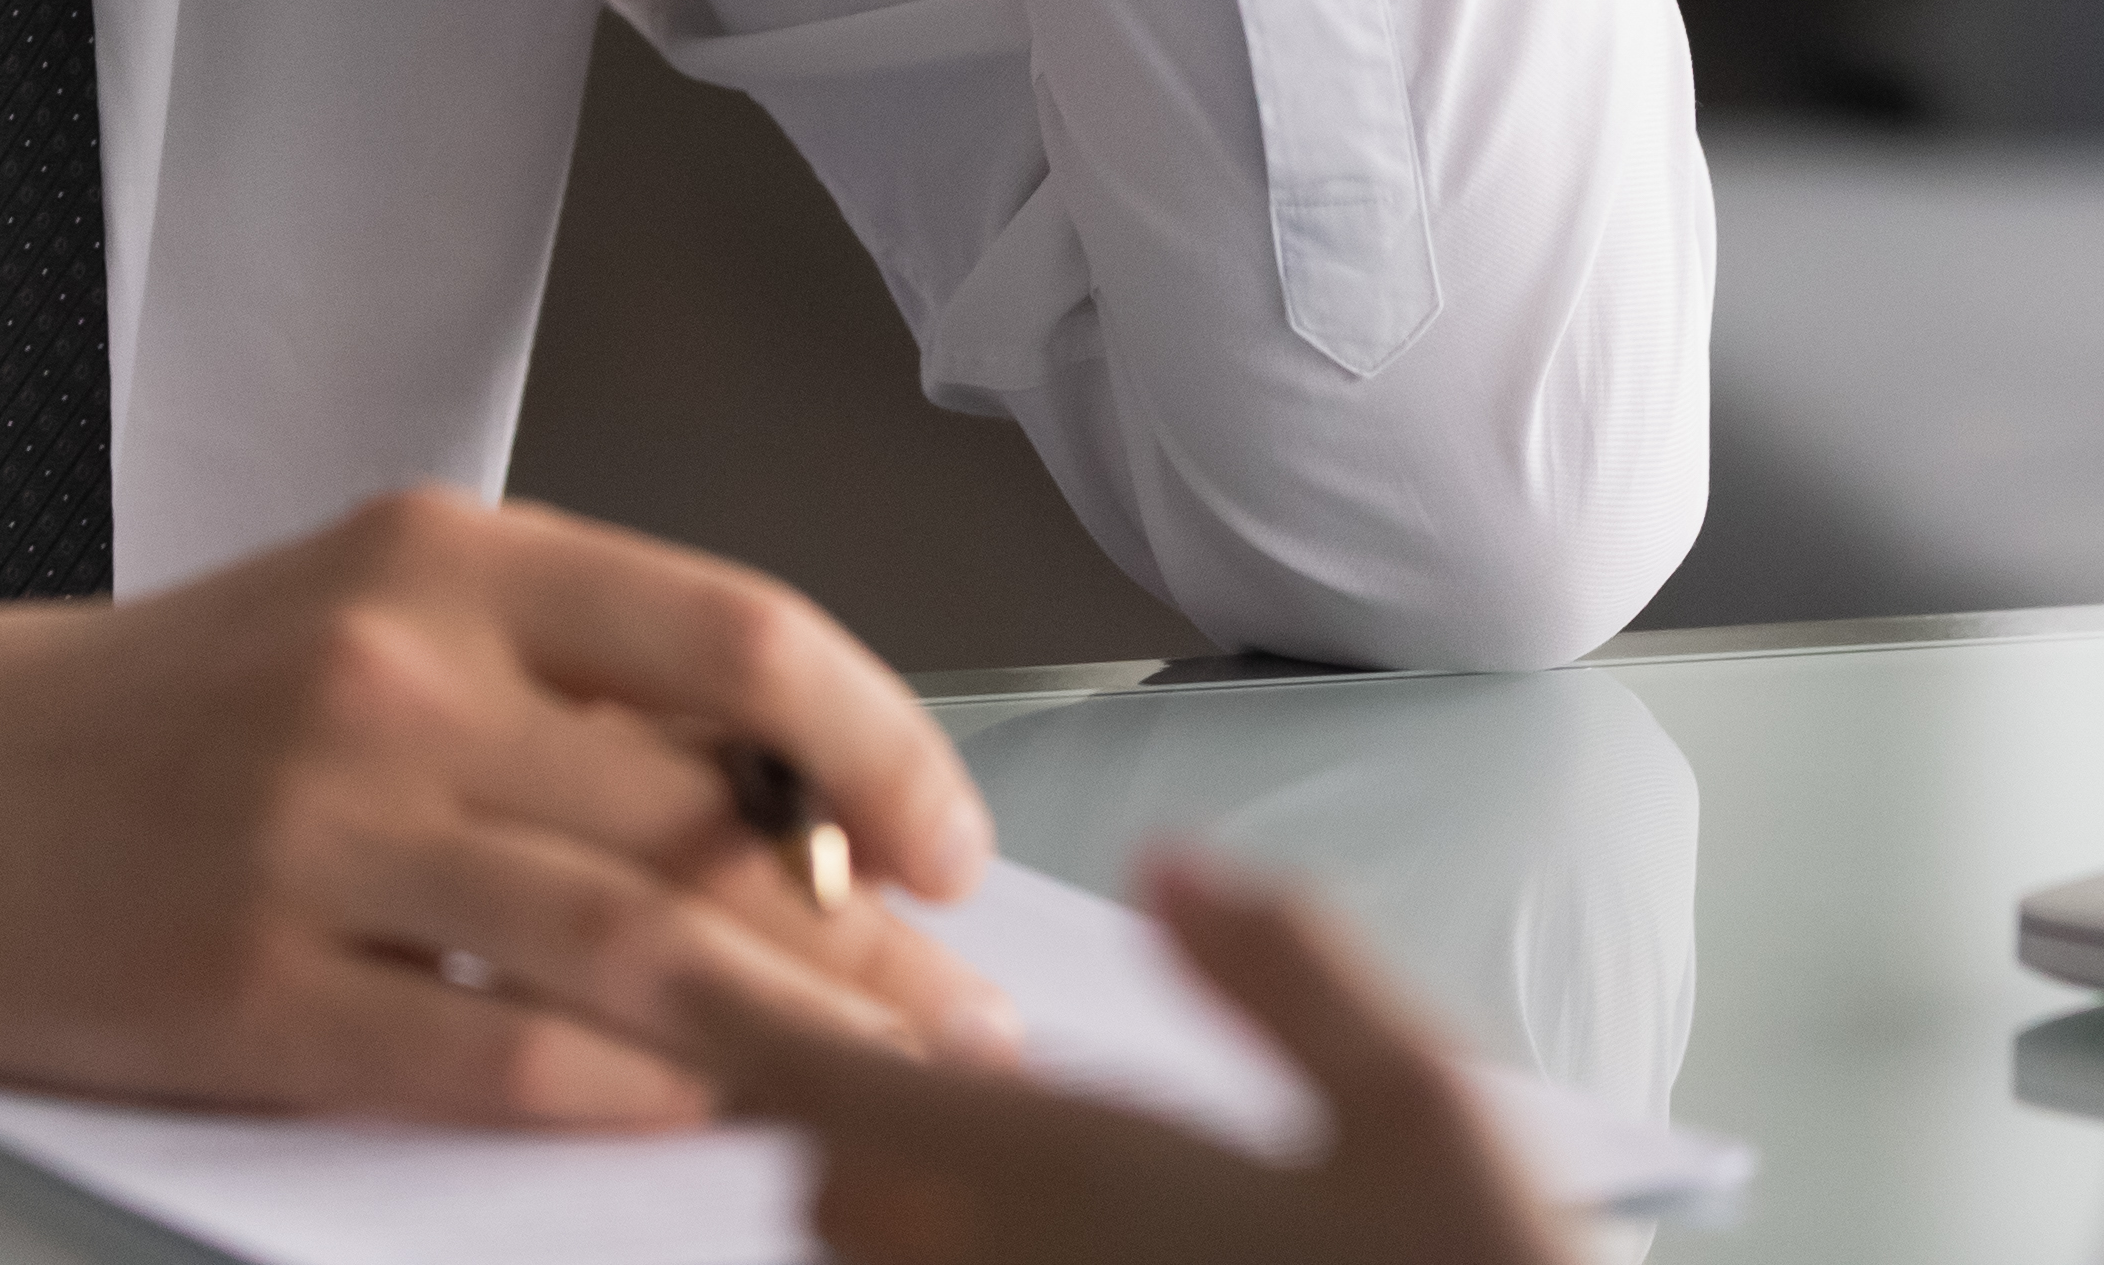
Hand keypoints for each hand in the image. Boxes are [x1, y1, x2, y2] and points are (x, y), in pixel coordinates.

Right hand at [0, 488, 1009, 1126]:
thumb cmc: (156, 711)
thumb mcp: (365, 617)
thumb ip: (556, 683)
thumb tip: (788, 804)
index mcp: (440, 561)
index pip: (733, 634)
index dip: (880, 743)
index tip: (947, 838)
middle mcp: (392, 676)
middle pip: (705, 817)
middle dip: (870, 935)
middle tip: (966, 1014)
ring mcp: (318, 834)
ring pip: (631, 941)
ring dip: (800, 1030)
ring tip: (900, 1089)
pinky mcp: (247, 986)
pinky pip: (495, 1057)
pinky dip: (628, 1098)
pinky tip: (707, 1120)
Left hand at [703, 850, 1583, 1264]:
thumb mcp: (1430, 1112)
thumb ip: (1289, 973)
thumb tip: (1179, 876)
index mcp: (1072, 1177)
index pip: (829, 1082)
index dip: (734, 1014)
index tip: (674, 961)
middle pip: (823, 1193)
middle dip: (823, 1118)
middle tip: (871, 1049)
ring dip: (881, 1208)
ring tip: (955, 1151)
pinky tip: (1030, 1237)